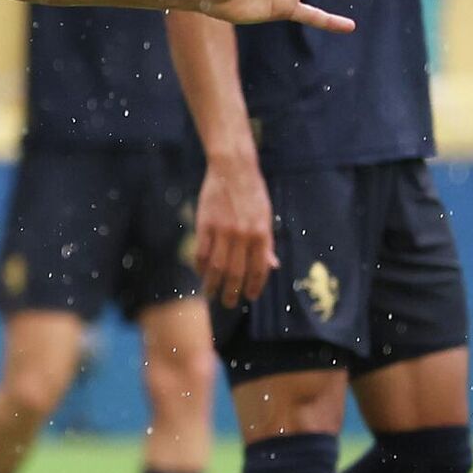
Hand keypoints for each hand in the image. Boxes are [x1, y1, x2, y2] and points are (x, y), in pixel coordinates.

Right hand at [196, 149, 274, 307]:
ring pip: (216, 266)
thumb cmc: (252, 194)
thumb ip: (266, 244)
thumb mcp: (266, 218)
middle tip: (227, 303)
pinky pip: (201, 252)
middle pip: (235, 272)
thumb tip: (272, 266)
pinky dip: (200, 266)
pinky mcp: (205, 224)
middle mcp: (243, 235)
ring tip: (211, 294)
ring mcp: (223, 230)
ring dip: (213, 284)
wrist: (233, 170)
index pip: (259, 269)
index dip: (254, 286)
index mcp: (261, 234)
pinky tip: (201, 273)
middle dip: (232, 291)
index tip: (249, 298)